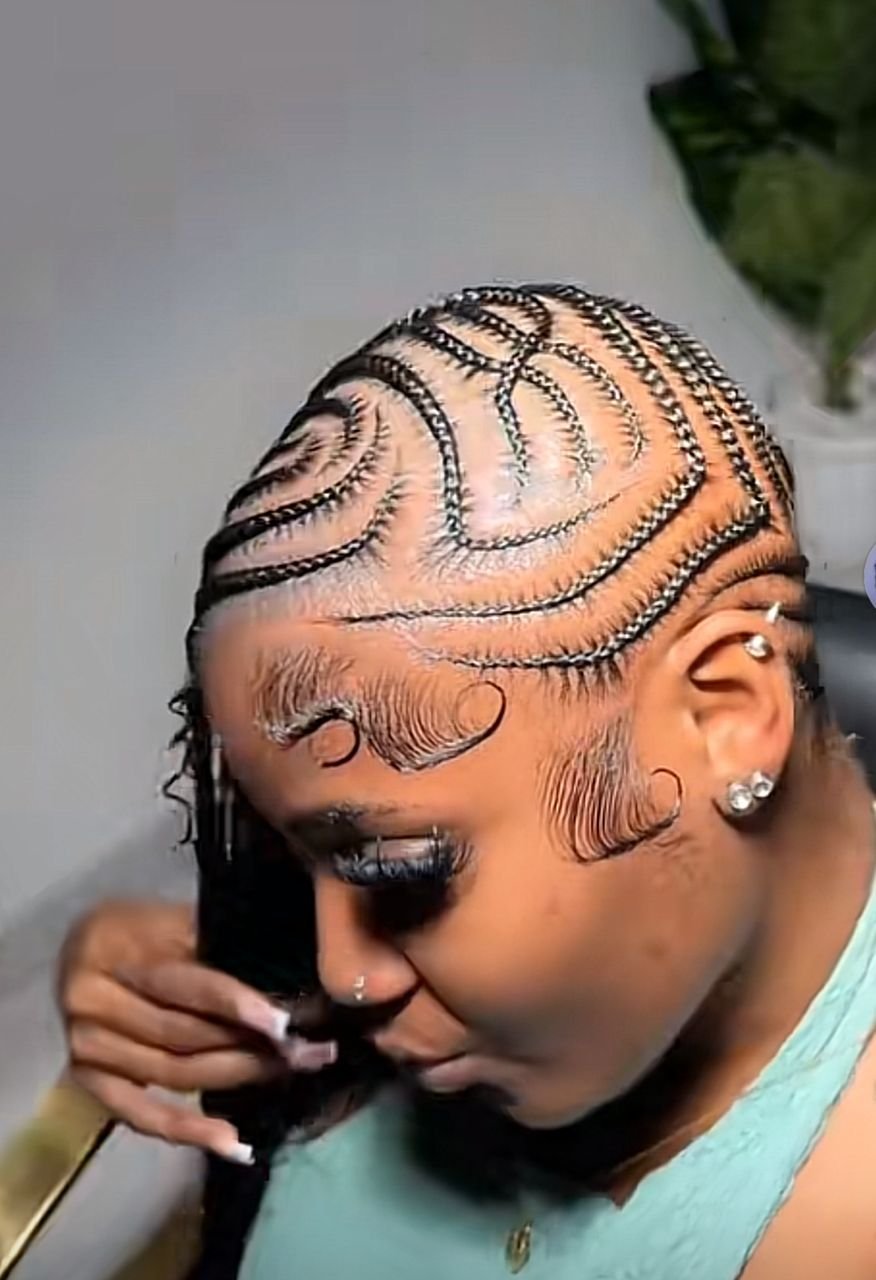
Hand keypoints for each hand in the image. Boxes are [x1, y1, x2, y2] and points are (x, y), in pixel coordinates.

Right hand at [57, 899, 334, 1162]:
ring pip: (175, 1074)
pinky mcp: (88, 1081)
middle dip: (252, 1045)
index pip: (185, 984)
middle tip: (309, 1050)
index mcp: (116, 947)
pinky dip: (190, 1133)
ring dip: (238, 1078)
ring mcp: (87, 1045)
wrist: (81, 949)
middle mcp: (92, 999)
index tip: (282, 1023)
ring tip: (289, 1074)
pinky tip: (235, 1144)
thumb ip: (218, 947)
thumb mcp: (175, 920)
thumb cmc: (142, 929)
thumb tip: (287, 980)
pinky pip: (142, 1115)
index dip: (235, 1005)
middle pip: (184, 1034)